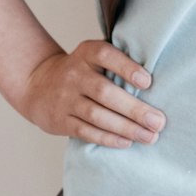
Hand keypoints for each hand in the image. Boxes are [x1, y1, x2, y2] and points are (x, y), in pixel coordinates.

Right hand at [14, 40, 164, 148]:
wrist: (37, 84)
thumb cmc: (82, 70)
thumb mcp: (94, 56)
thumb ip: (119, 61)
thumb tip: (159, 78)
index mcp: (87, 53)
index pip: (106, 55)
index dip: (127, 68)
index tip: (148, 83)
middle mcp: (74, 74)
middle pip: (105, 93)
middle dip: (134, 109)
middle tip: (159, 122)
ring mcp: (64, 98)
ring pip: (96, 115)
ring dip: (125, 128)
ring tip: (149, 136)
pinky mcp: (59, 120)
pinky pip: (85, 131)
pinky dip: (107, 138)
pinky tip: (126, 142)